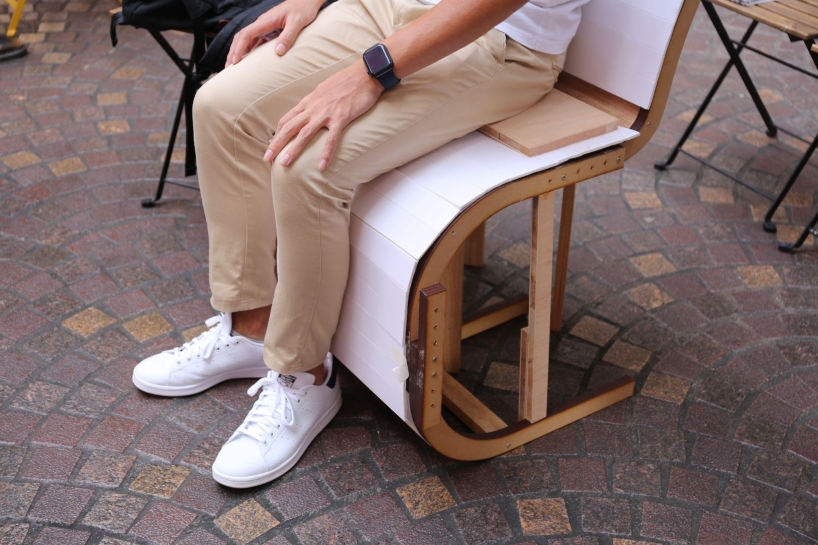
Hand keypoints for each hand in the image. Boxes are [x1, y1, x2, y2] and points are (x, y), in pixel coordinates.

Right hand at [226, 0, 322, 66]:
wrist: (307, 1)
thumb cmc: (303, 9)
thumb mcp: (297, 23)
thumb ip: (288, 36)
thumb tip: (278, 52)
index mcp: (266, 20)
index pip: (247, 34)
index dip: (239, 48)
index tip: (235, 61)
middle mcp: (262, 23)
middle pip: (242, 37)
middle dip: (234, 51)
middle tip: (228, 67)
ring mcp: (265, 27)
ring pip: (247, 39)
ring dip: (239, 52)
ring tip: (234, 66)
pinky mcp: (269, 31)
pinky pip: (256, 41)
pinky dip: (249, 51)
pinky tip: (248, 61)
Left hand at [264, 61, 383, 170]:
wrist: (366, 73)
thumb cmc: (348, 81)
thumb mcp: (325, 89)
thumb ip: (316, 102)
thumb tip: (311, 110)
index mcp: (309, 101)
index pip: (288, 119)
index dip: (278, 133)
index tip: (271, 145)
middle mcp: (314, 107)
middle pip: (290, 127)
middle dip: (277, 143)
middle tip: (266, 158)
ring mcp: (327, 112)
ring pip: (304, 133)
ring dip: (293, 149)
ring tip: (284, 164)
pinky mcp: (342, 117)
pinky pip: (332, 138)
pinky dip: (325, 153)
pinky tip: (321, 166)